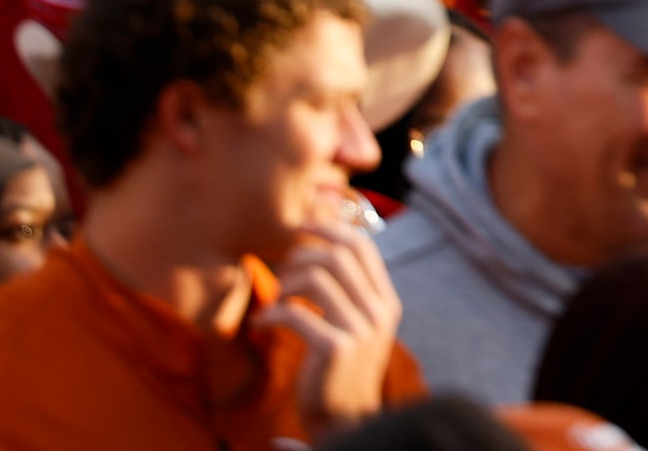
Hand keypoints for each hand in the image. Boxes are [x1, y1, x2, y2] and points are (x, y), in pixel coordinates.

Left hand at [259, 220, 402, 439]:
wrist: (346, 420)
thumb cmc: (342, 370)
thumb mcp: (358, 326)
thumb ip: (349, 292)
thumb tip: (325, 245)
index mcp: (386, 301)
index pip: (362, 246)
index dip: (330, 229)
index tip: (302, 226)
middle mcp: (378, 311)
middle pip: (338, 254)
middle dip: (302, 253)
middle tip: (281, 269)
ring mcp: (360, 329)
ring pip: (317, 277)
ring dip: (285, 282)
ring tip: (275, 298)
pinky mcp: (336, 348)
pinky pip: (296, 312)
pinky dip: (271, 312)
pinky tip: (262, 322)